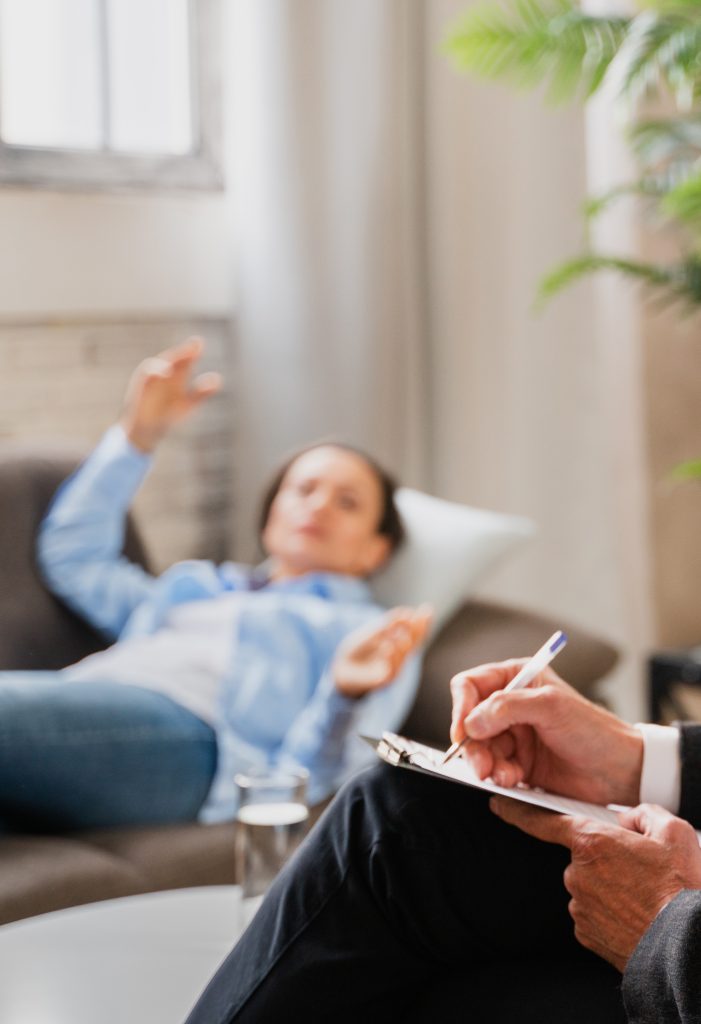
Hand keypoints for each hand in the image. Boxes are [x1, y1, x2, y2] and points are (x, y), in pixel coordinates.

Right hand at [120, 337, 221, 452]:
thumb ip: (201, 393)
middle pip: (175, 359)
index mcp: (177, 375)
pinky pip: (147, 373)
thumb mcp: (188, 404)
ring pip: (160, 362)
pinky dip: (156, 370)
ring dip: (172, 358)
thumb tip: (218, 379)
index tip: (200, 343)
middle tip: (196, 343)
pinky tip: (167, 371)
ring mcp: (153, 377)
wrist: (148, 429)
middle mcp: (165, 372)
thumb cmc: (168, 414)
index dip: (193, 352)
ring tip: (186, 355)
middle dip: (185, 351)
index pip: (186, 360)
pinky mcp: (142, 384)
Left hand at [332, 605, 431, 699]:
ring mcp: (393, 669)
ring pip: (403, 657)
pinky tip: (388, 647)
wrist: (342, 668)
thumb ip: (389, 625)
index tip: (427, 609)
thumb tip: (406, 613)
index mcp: (399, 645)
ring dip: (402, 645)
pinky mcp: (383, 681)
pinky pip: (390, 671)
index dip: (422, 622)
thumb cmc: (359, 650)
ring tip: (401, 634)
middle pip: (413, 644)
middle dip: (418, 631)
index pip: (414, 633)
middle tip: (418, 619)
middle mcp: (400, 657)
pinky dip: (390, 659)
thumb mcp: (373, 633)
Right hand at [449, 660, 642, 805]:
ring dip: (486, 764)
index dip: (461, 708)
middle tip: (481, 765)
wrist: (620, 771)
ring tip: (504, 775)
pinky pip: (493, 769)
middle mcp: (510, 705)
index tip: (463, 732)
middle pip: (469, 722)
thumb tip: (472, 722)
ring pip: (479, 749)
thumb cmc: (594, 730)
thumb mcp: (551, 707)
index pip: (470, 686)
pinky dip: (499, 776)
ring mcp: (513, 735)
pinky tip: (514, 779)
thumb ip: (508, 706)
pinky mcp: (518, 763)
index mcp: (516, 678)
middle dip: (473, 745)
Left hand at [491, 797, 700, 971]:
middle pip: (583, 856)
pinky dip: (609, 912)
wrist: (684, 946)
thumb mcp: (673, 833)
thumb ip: (644, 814)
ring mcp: (579, 905)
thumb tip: (628, 821)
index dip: (518, 810)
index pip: (544, 821)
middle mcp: (577, 873)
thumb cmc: (679, 888)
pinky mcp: (585, 932)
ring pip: (589, 885)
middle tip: (641, 871)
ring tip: (644, 897)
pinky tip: (634, 915)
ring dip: (610, 887)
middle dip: (605, 859)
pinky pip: (592, 913)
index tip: (498, 803)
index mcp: (591, 842)